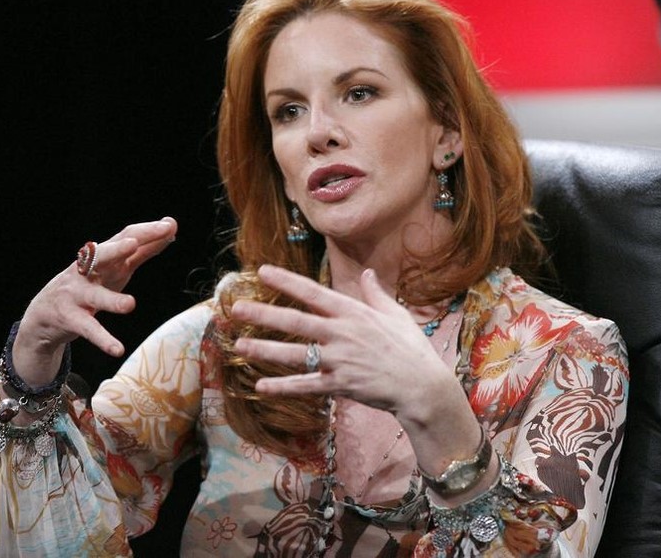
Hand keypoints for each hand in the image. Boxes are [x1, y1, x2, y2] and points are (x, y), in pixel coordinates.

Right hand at [12, 218, 176, 385]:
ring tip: (130, 304)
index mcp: (103, 257)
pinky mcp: (70, 319)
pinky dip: (103, 339)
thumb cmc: (89, 285)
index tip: (169, 225)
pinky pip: (89, 329)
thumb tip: (169, 230)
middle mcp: (87, 271)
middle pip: (101, 255)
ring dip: (112, 300)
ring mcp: (77, 294)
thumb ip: (142, 251)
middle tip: (135, 243)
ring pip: (94, 296)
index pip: (125, 237)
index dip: (146, 232)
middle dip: (118, 248)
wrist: (44, 315)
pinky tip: (118, 349)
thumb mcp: (116, 267)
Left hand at [231, 264, 485, 479]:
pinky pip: (306, 386)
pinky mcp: (340, 385)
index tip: (262, 272)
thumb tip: (368, 273)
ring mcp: (339, 360)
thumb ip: (377, 294)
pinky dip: (283, 387)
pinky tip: (261, 386)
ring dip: (265, 350)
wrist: (423, 387)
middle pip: (296, 322)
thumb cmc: (412, 349)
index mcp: (353, 313)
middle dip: (264, 315)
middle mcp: (342, 334)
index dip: (286, 282)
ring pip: (295, 354)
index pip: (313, 293)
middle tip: (237, 309)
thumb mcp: (396, 315)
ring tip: (239, 346)